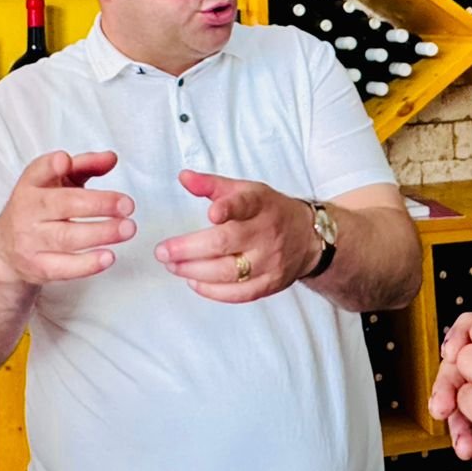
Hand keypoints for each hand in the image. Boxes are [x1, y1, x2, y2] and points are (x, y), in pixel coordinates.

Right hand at [0, 150, 134, 286]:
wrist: (6, 250)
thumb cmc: (39, 210)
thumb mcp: (57, 182)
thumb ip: (84, 165)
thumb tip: (111, 158)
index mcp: (31, 185)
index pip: (38, 171)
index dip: (50, 166)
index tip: (65, 161)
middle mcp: (27, 211)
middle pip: (63, 205)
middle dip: (99, 204)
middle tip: (127, 204)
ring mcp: (30, 241)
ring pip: (67, 237)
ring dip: (101, 233)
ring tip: (127, 228)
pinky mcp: (38, 267)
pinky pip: (64, 268)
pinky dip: (88, 264)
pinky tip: (108, 256)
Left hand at [153, 169, 317, 301]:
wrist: (308, 237)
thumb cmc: (269, 210)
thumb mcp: (246, 190)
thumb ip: (213, 185)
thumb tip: (184, 177)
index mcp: (260, 204)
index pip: (245, 204)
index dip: (228, 208)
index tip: (212, 213)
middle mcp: (266, 233)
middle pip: (225, 244)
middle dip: (189, 250)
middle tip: (163, 252)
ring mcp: (269, 261)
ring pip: (228, 272)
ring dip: (194, 271)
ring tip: (172, 266)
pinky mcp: (270, 284)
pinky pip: (238, 294)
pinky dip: (212, 291)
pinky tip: (193, 282)